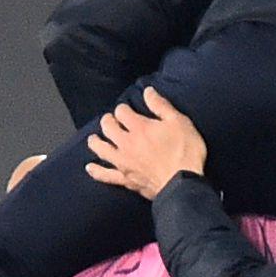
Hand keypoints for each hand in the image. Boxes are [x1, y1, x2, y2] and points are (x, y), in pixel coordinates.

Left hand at [82, 88, 206, 198]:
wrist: (182, 185)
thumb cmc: (185, 152)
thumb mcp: (179, 122)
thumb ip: (161, 106)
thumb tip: (148, 91)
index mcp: (139, 127)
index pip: (122, 112)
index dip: (123, 108)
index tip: (127, 109)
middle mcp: (127, 143)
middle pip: (108, 128)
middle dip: (108, 121)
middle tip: (110, 119)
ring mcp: (124, 162)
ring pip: (102, 149)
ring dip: (96, 142)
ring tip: (93, 138)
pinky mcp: (126, 180)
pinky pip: (106, 175)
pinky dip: (96, 171)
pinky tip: (90, 168)